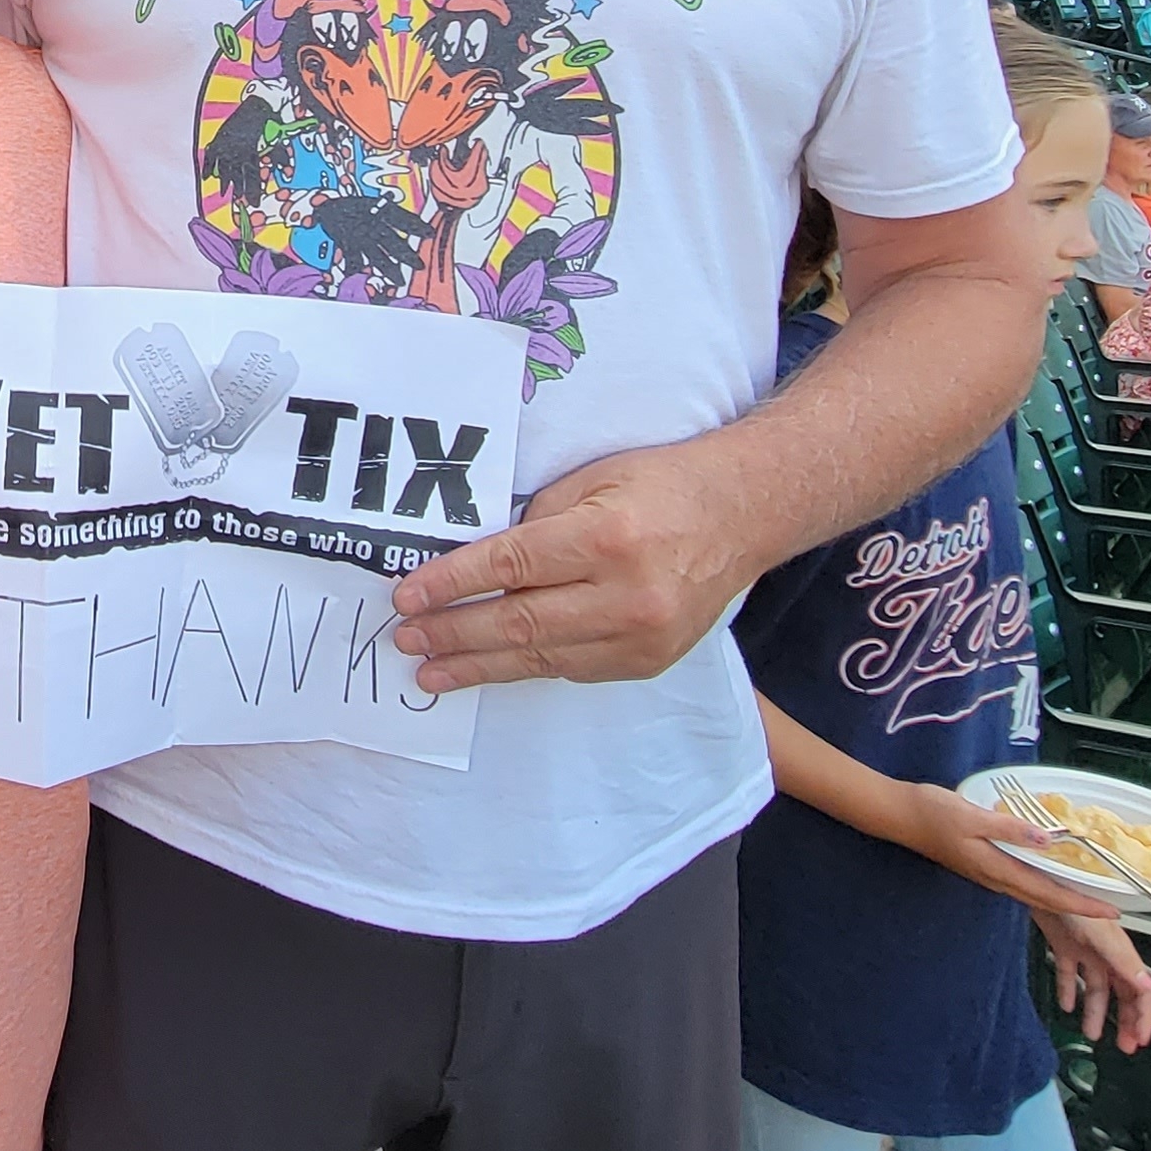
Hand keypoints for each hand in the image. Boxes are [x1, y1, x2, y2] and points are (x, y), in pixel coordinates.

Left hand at [388, 445, 752, 688]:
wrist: (744, 515)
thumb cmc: (662, 485)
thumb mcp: (593, 479)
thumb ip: (536, 522)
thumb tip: (475, 566)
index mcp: (607, 538)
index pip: (510, 567)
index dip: (451, 584)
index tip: (407, 597)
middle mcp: (628, 594)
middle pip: (519, 622)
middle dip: (453, 633)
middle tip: (406, 639)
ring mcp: (642, 636)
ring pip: (542, 657)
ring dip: (479, 665)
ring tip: (431, 671)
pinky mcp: (649, 661)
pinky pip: (573, 669)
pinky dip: (527, 666)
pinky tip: (490, 667)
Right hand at [902, 780, 1146, 923]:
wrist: (899, 815)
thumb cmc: (932, 812)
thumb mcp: (972, 815)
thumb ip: (1010, 828)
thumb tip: (1048, 840)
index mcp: (997, 868)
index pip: (1049, 893)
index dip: (1082, 905)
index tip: (1111, 913)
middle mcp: (996, 878)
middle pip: (1045, 900)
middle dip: (1079, 908)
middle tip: (1110, 912)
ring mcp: (988, 875)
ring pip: (1034, 894)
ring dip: (1063, 900)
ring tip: (1089, 897)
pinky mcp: (982, 866)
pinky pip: (1021, 882)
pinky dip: (1044, 885)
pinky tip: (1051, 876)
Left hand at [1034, 900, 1150, 1052]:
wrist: (1041, 880)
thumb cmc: (1074, 900)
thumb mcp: (1102, 935)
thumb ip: (1125, 961)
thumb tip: (1149, 987)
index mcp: (1121, 952)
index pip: (1139, 991)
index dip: (1142, 1016)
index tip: (1139, 1040)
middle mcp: (1105, 952)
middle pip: (1121, 992)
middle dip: (1124, 1020)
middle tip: (1123, 1045)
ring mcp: (1084, 948)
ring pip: (1095, 987)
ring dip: (1095, 1011)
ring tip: (1091, 1033)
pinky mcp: (1063, 943)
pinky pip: (1068, 973)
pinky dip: (1068, 990)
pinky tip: (1066, 1005)